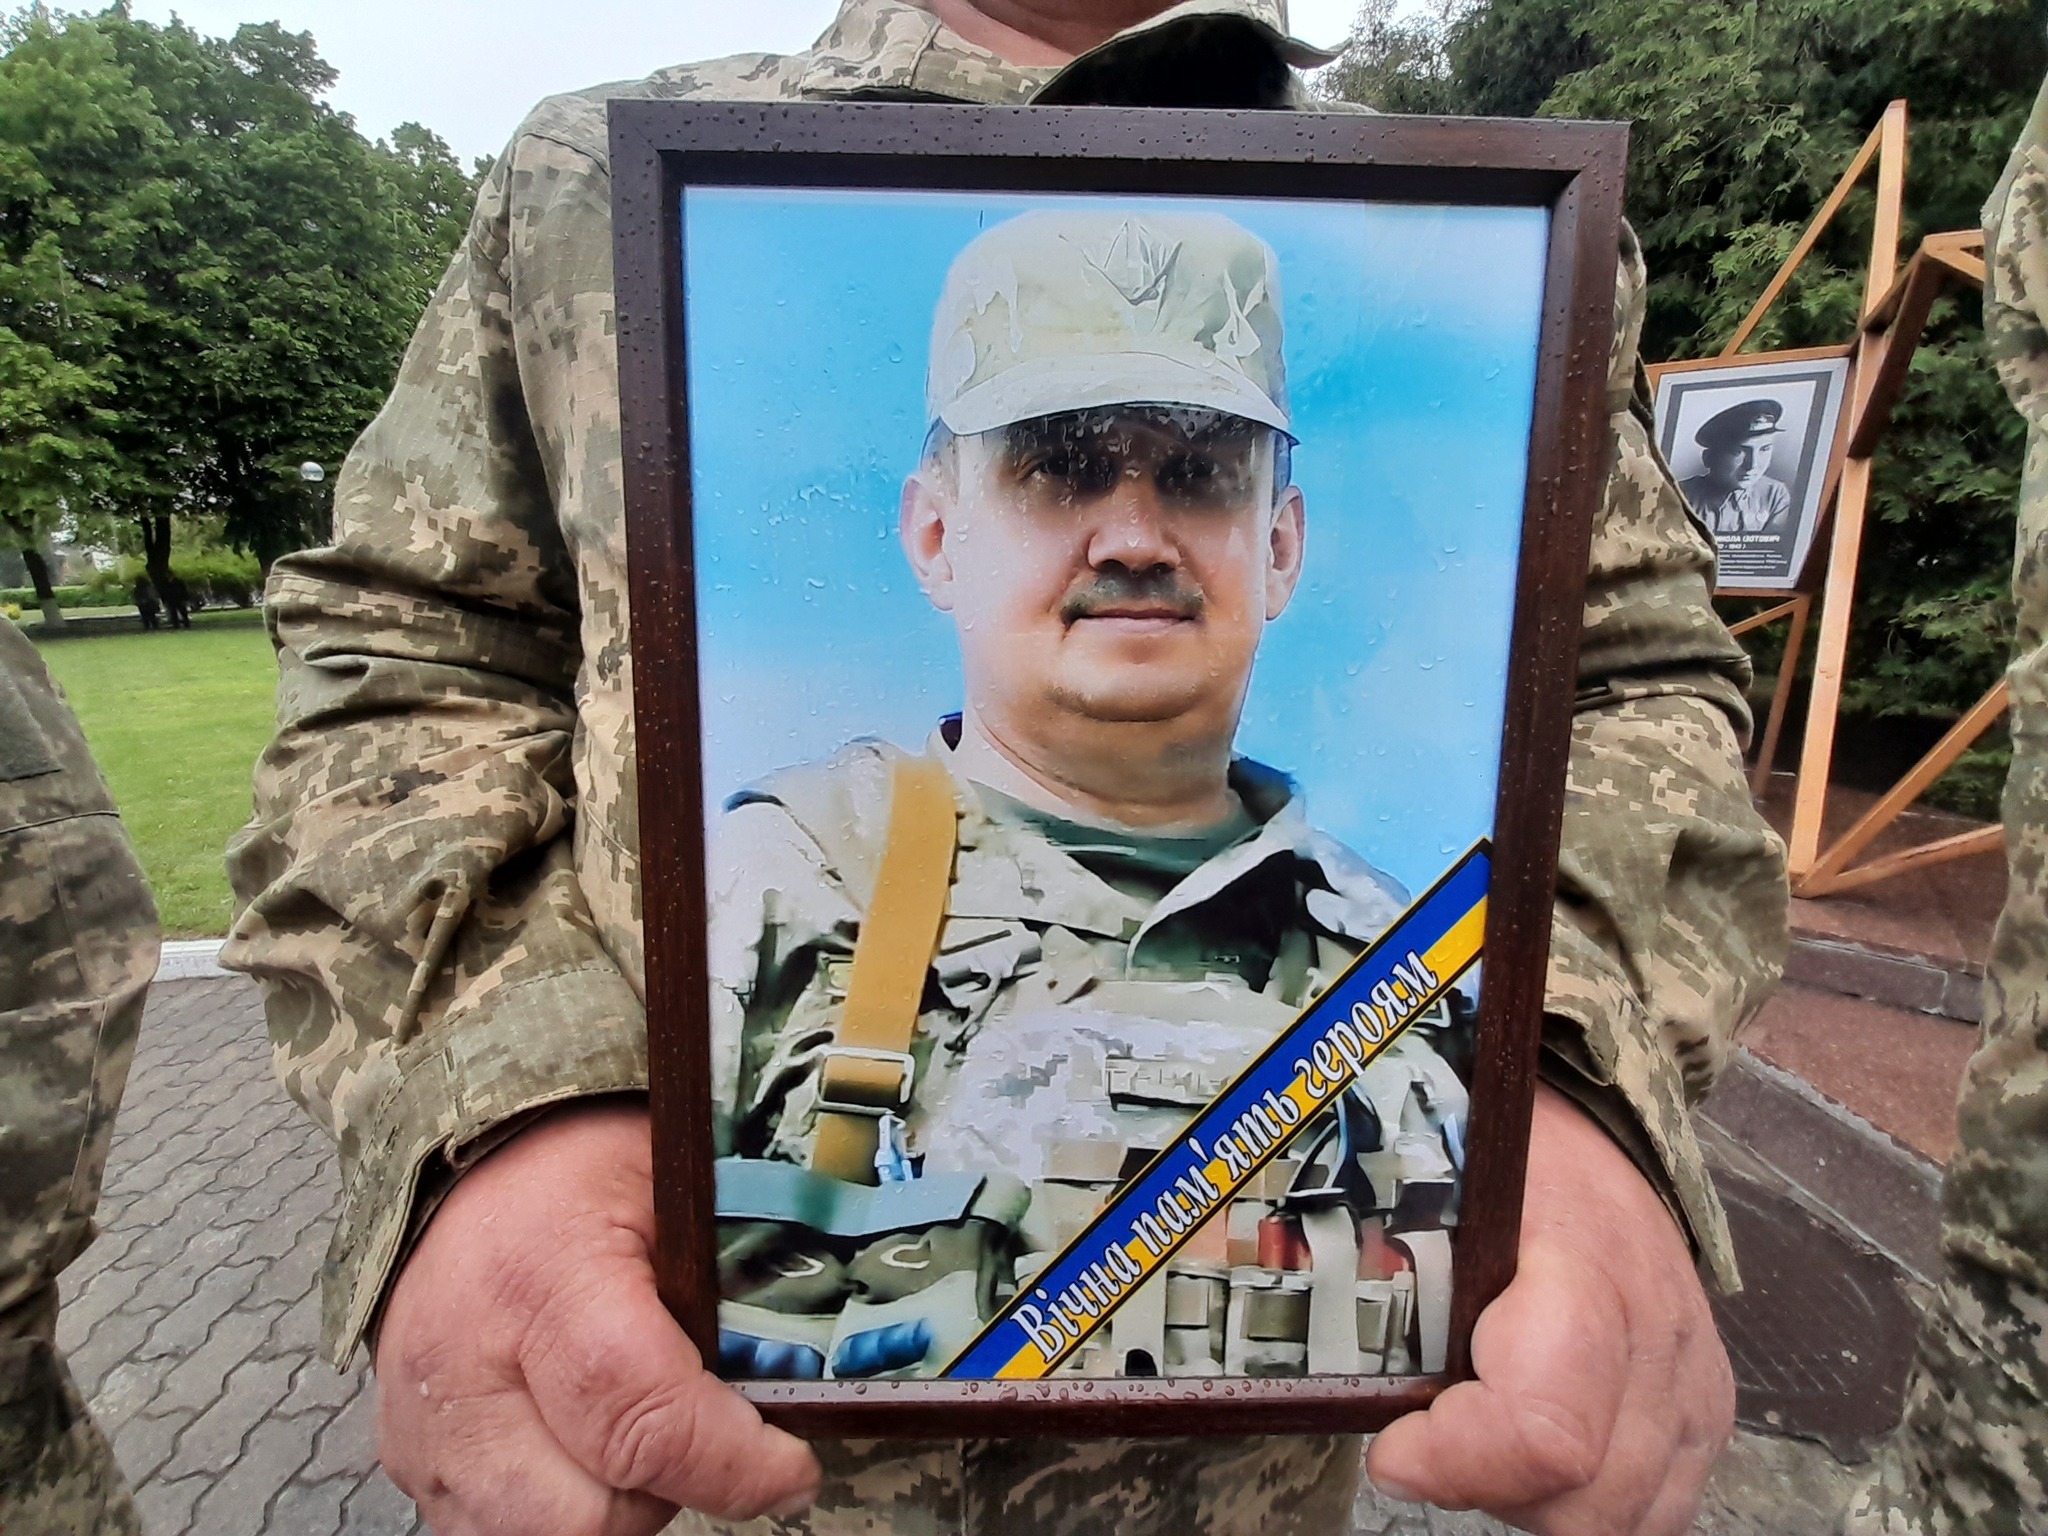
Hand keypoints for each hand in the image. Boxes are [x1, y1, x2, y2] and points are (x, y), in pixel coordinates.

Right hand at [375, 1100, 820, 1534]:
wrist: (461, 1160)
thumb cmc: (578, 1163)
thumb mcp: (676, 1180)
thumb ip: (742, 1269)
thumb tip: (819, 1364)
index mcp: (542, 1278)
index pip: (642, 1417)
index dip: (732, 1463)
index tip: (790, 1468)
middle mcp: (464, 1367)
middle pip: (580, 1516)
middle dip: (661, 1496)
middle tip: (699, 1438)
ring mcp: (422, 1425)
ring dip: (605, 1509)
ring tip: (634, 1433)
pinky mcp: (404, 1456)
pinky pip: (486, 1530)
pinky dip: (551, 1506)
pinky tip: (579, 1445)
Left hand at [1366, 1082, 1733, 1534]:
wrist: (1586, 1127)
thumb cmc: (1498, 1150)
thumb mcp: (1427, 1183)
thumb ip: (1382, 1271)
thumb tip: (1318, 1362)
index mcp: (1585, 1268)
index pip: (1545, 1431)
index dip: (1458, 1460)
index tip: (1396, 1448)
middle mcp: (1658, 1338)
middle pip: (1581, 1501)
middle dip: (1488, 1486)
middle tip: (1435, 1432)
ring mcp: (1692, 1381)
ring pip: (1619, 1521)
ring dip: (1535, 1500)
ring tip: (1486, 1431)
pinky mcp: (1708, 1409)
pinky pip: (1654, 1509)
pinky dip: (1586, 1501)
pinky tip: (1536, 1445)